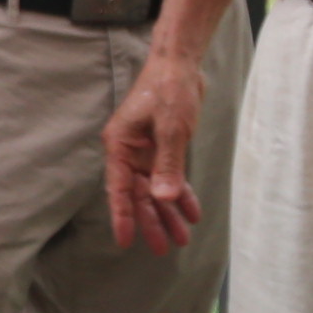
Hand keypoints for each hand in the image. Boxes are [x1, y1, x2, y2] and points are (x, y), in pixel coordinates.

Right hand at [104, 49, 206, 250]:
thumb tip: (164, 199)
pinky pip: (170, 177)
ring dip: (169, 212)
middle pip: (139, 194)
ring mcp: (145, 151)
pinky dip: (181, 193)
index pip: (119, 189)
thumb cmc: (168, 90)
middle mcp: (129, 152)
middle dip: (152, 221)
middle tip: (164, 248)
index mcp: (120, 146)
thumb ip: (168, 165)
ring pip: (156, 189)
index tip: (125, 242)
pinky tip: (192, 211)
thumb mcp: (171, 129)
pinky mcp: (162, 147)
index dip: (122, 216)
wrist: (179, 64)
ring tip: (182, 237)